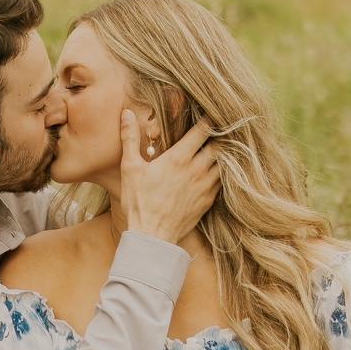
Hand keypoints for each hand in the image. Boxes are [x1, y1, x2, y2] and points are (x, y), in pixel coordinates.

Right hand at [120, 113, 218, 246]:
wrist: (152, 236)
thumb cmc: (138, 201)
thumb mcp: (130, 167)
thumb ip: (130, 138)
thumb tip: (126, 113)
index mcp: (178, 158)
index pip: (202, 131)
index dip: (209, 120)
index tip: (211, 114)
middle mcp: (196, 170)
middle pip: (219, 146)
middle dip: (220, 136)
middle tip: (220, 128)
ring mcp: (204, 187)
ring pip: (224, 164)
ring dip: (223, 155)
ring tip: (222, 148)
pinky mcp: (208, 201)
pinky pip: (222, 182)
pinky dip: (222, 173)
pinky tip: (216, 171)